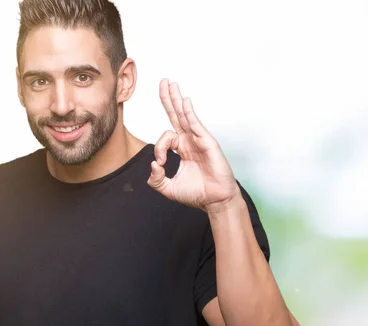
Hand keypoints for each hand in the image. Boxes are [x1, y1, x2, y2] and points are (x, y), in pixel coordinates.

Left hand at [147, 79, 241, 212]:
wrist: (215, 201)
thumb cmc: (197, 194)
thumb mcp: (168, 189)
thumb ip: (155, 180)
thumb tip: (152, 165)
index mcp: (182, 149)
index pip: (165, 137)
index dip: (158, 148)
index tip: (160, 164)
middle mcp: (190, 141)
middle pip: (177, 115)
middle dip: (169, 99)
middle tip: (163, 82)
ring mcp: (199, 140)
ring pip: (185, 116)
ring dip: (177, 99)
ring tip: (170, 85)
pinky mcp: (207, 143)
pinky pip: (196, 125)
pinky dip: (190, 113)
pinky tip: (184, 102)